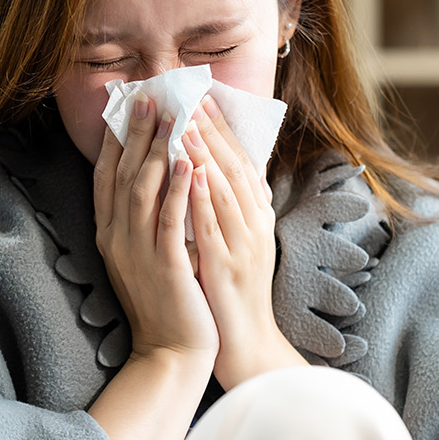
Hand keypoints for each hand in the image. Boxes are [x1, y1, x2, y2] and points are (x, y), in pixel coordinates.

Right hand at [94, 93, 218, 369]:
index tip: (126, 104)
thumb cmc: (166, 304)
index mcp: (110, 235)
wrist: (171, 354)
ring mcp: (138, 253)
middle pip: (123, 174)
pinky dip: (179, 188)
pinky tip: (190, 161)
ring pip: (143, 190)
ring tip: (170, 116)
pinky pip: (170, 220)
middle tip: (148, 95)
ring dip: (157, 149)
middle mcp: (117, 239)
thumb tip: (152, 177)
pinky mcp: (165, 267)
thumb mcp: (144, 255)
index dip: (116, 138)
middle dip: (136, 132)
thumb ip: (143, 219)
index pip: (107, 176)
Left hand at [182, 95, 304, 388]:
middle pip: (233, 167)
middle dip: (209, 129)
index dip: (220, 128)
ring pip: (223, 189)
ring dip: (204, 151)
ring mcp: (242, 245)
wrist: (243, 346)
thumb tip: (206, 171)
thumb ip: (224, 209)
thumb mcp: (231, 243)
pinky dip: (202, 196)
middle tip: (189, 94)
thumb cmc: (230, 294)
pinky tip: (191, 172)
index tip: (202, 96)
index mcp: (254, 218)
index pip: (239, 163)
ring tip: (184, 119)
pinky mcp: (226, 267)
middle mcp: (253, 225)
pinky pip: (212, 226)